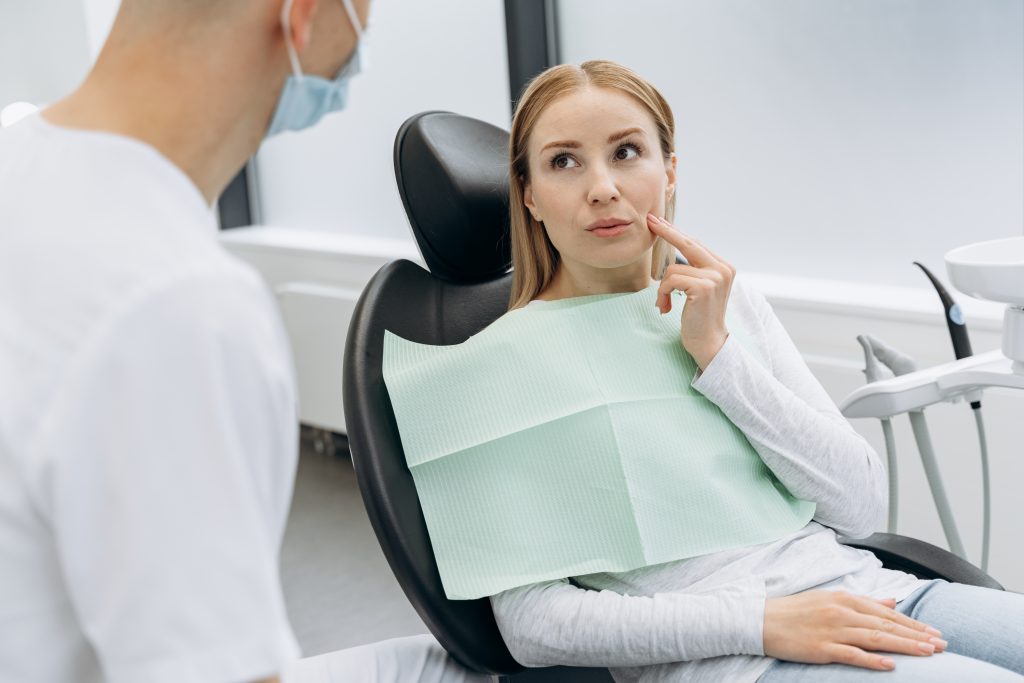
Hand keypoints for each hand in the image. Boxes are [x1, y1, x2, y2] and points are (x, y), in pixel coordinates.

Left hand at [646, 213, 734, 369]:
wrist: (710, 343)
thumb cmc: (699, 318)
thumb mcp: (700, 289)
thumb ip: (693, 269)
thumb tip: (674, 247)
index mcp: (724, 267)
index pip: (695, 244)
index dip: (675, 233)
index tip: (660, 221)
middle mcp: (723, 268)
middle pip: (687, 243)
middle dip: (666, 231)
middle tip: (650, 221)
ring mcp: (715, 277)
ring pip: (673, 269)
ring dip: (662, 288)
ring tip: (665, 304)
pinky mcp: (703, 287)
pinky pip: (670, 280)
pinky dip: (662, 294)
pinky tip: (666, 308)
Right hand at [763, 590, 947, 671]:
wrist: (761, 620)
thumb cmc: (795, 611)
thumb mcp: (830, 599)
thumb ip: (863, 602)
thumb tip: (891, 603)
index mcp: (844, 599)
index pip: (887, 613)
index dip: (913, 624)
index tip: (935, 633)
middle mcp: (841, 612)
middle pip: (886, 625)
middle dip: (916, 636)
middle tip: (941, 645)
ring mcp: (832, 630)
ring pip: (875, 638)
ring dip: (904, 646)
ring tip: (927, 653)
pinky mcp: (821, 648)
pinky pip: (852, 654)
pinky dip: (872, 659)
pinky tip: (891, 665)